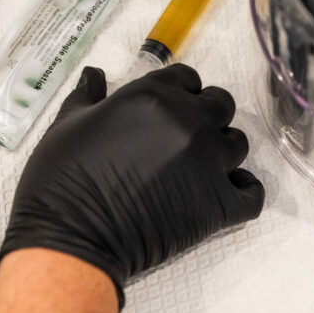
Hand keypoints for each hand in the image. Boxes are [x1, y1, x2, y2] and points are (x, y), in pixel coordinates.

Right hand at [0, 64, 264, 305]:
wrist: (70, 239)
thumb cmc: (61, 180)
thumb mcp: (66, 125)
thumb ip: (88, 95)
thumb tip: (94, 73)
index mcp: (154, 97)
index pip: (188, 78)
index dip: (181, 92)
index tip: (169, 110)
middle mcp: (189, 123)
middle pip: (221, 105)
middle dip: (207, 117)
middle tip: (184, 140)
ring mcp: (208, 164)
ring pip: (238, 145)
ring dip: (223, 153)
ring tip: (198, 170)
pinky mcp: (218, 205)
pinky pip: (252, 193)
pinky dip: (243, 192)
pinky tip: (226, 194)